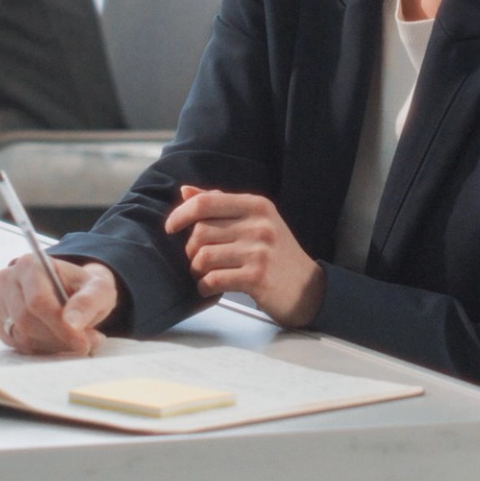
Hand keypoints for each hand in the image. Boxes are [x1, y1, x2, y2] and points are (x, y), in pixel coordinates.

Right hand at [0, 254, 116, 354]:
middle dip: (58, 338)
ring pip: (21, 336)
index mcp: (30, 264)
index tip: (82, 342)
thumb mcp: (98, 290)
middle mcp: (8, 279)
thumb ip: (87, 302)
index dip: (59, 325)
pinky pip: (16, 344)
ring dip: (51, 345)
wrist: (72, 291)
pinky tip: (55, 340)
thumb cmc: (84, 288)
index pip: (38, 301)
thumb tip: (71, 323)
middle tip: (84, 344)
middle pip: (27, 321)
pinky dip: (39, 348)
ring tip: (73, 340)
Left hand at [168, 188, 325, 324]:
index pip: (206, 202)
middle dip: (191, 250)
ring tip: (205, 275)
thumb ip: (222, 205)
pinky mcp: (257, 277)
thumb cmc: (277, 254)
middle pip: (200, 232)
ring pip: (203, 257)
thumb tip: (186, 191)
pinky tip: (210, 288)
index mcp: (257, 205)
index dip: (180, 214)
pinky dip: (204, 287)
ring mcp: (259, 251)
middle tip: (199, 260)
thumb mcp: (256, 221)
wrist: (309, 289)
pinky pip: (213, 279)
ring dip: (197, 270)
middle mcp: (259, 225)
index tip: (170, 227)